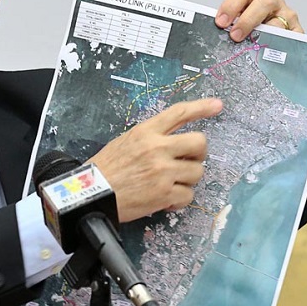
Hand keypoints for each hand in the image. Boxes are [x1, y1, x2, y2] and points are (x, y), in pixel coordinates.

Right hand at [87, 98, 223, 221]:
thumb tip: (174, 142)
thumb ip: (150, 138)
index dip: (201, 107)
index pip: (179, 113)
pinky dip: (179, 200)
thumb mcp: (125, 142)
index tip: (217, 106)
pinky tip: (166, 200)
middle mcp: (157, 148)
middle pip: (200, 142)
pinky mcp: (164, 194)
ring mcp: (163, 171)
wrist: (90, 195)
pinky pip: (188, 195)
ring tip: (170, 184)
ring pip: (197, 172)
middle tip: (189, 160)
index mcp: (145, 132)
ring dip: (187, 179)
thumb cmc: (104, 171)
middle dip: (199, 153)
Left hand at [214, 0, 302, 41]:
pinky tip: (271, 51)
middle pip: (262, 3)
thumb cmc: (249, 28)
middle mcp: (271, 1)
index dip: (231, 6)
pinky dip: (281, 45)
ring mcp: (285, 15)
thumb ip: (228, 25)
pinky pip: (291, 37)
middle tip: (235, 35)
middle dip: (247, 20)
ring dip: (264, 35)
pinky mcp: (296, 30)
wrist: (273, 37)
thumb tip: (215, 35)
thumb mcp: (237, 22)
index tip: (221, 22)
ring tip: (254, 46)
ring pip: (277, 22)